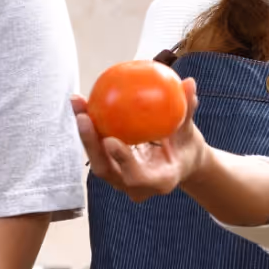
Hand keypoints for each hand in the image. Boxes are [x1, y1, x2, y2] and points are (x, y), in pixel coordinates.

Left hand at [75, 80, 209, 202]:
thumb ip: (187, 111)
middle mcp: (135, 186)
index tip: (110, 140)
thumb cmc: (186, 149)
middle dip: (91, 145)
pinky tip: (81, 103)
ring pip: (96, 159)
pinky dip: (87, 128)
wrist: (180, 164)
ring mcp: (120, 180)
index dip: (122, 160)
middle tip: (84, 117)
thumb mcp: (191, 132)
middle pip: (106, 169)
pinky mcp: (110, 168)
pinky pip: (95, 150)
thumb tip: (190, 82)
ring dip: (84, 133)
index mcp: (159, 181)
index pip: (137, 176)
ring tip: (77, 103)